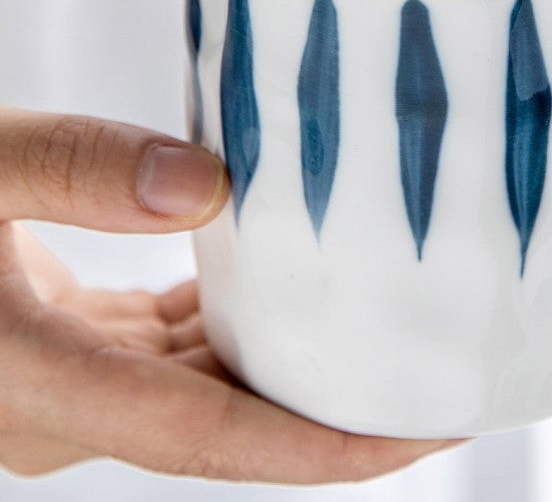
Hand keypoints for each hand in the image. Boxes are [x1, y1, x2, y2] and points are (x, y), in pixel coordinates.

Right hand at [0, 108, 455, 481]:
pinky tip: (284, 283)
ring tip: (385, 329)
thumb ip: (68, 168)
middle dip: (338, 410)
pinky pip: (175, 350)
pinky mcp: (67, 346)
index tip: (429, 430)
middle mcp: (64, 405)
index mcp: (45, 383)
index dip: (330, 449)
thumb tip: (207, 184)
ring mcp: (64, 383)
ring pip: (208, 387)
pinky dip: (237, 327)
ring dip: (293, 365)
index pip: (219, 442)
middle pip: (232, 423)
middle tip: (439, 373)